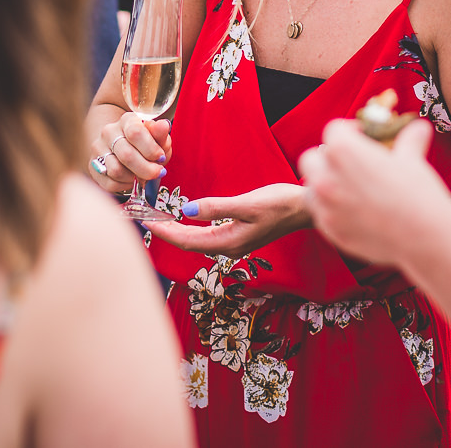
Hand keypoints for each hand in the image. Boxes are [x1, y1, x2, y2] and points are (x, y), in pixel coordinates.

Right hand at [87, 110, 171, 192]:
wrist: (125, 150)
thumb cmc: (145, 145)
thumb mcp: (157, 139)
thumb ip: (160, 134)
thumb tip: (163, 126)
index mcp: (127, 120)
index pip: (135, 132)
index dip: (151, 149)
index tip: (161, 157)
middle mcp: (109, 132)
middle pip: (126, 154)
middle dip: (146, 168)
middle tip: (158, 173)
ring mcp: (98, 149)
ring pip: (116, 170)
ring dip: (134, 177)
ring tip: (142, 175)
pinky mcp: (93, 166)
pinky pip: (110, 183)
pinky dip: (124, 185)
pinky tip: (130, 179)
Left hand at [146, 183, 308, 256]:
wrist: (305, 209)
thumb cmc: (280, 204)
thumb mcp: (248, 204)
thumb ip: (217, 207)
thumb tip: (187, 210)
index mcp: (229, 242)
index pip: (187, 241)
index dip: (164, 233)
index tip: (145, 223)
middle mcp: (229, 247)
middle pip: (189, 244)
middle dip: (166, 233)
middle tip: (145, 220)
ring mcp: (234, 242)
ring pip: (197, 241)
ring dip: (177, 232)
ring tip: (159, 221)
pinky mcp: (239, 235)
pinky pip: (207, 236)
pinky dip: (191, 229)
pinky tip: (186, 221)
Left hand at [299, 118, 450, 268]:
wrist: (424, 238)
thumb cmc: (417, 194)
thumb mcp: (412, 160)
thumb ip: (409, 140)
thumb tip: (419, 127)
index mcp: (344, 151)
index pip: (334, 130)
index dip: (349, 130)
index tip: (361, 136)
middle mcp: (327, 177)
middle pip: (313, 158)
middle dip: (327, 157)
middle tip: (349, 162)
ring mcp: (326, 207)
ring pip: (311, 188)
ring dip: (324, 184)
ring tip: (347, 187)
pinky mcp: (331, 231)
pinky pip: (321, 215)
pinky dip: (331, 210)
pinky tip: (352, 211)